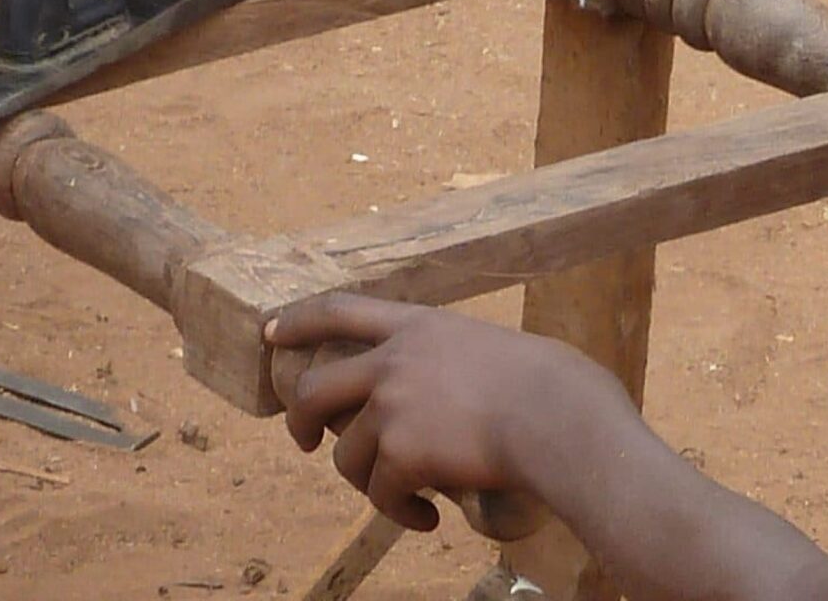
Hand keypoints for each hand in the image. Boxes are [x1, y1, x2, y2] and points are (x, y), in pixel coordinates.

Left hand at [268, 296, 603, 530]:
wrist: (556, 415)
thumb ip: (446, 362)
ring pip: (345, 455)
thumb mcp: (484, 347)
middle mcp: (395, 358)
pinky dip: (400, 513)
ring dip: (369, 483)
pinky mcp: (400, 452)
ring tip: (403, 498)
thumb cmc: (544, 385)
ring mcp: (393, 404)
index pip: (341, 308)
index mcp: (418, 324)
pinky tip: (427, 518)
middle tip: (306, 441)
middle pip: (314, 387)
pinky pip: (379, 495)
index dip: (300, 319)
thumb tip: (429, 404)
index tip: (271, 330)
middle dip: (298, 419)